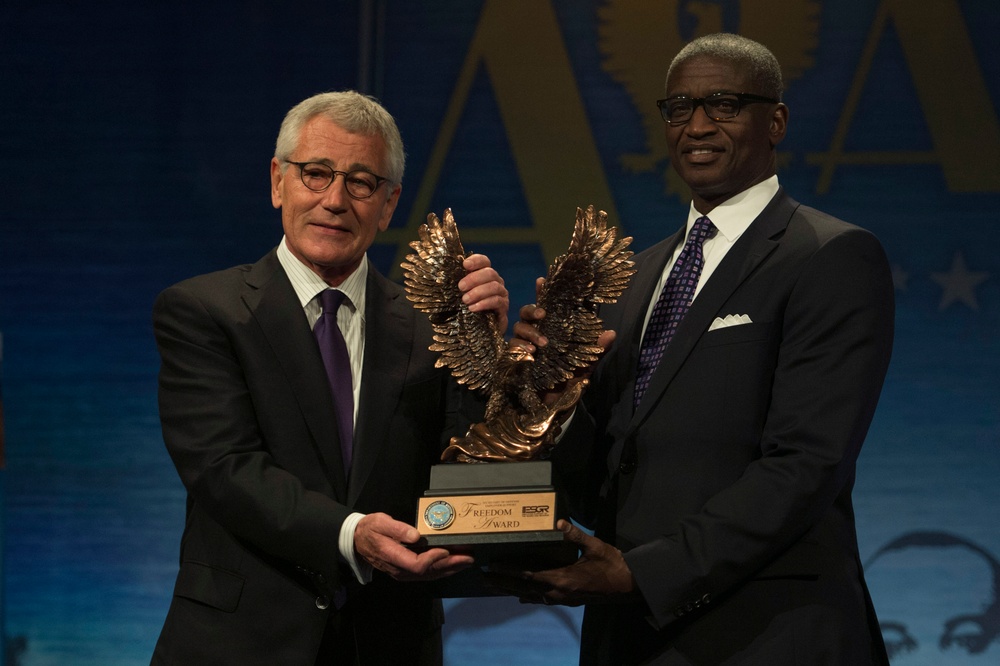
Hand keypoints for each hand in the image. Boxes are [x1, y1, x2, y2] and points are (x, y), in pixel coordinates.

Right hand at [354, 513, 473, 580]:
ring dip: (449, 569)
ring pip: (429, 575)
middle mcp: (399, 570)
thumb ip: (398, 529)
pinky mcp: (406, 572)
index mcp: (393, 557)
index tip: (446, 549)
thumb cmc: (370, 529)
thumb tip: (416, 535)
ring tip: (465, 562)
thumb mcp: (380, 523)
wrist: (358, 541)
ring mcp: (403, 573)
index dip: (433, 559)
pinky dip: (441, 570)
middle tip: (468, 558)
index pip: (417, 564)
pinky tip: (452, 566)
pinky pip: (426, 574)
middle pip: (428, 572)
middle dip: (450, 565)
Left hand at [459, 254, 508, 330]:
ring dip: (478, 292)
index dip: (476, 260)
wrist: (477, 332)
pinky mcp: (503, 309)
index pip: (484, 261)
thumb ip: (454, 284)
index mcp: (484, 275)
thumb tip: (441, 273)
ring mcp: (502, 295)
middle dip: (474, 278)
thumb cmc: (465, 310)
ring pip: (494, 287)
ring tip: (465, 300)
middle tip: (460, 287)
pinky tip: (472, 308)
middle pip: (490, 273)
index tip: (464, 265)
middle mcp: (496, 282)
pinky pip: (497, 301)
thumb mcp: (457, 295)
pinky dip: (484, 303)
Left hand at [488, 520, 637, 605]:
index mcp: (563, 579)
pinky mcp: (569, 600)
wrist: (628, 585)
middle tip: (483, 578)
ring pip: (532, 595)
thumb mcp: (594, 546)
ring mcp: (563, 599)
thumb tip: (559, 522)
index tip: (492, 566)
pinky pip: (543, 599)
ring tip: (495, 586)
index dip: (508, 570)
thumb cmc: (612, 564)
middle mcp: (559, 593)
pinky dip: (529, 596)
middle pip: (524, 588)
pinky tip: (521, 596)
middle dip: (503, 582)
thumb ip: (575, 535)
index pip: (528, 574)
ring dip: (512, 590)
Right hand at [511, 280, 615, 406]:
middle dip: (533, 309)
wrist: (554, 406)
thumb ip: (598, 350)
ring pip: (519, 327)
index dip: (544, 292)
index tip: (542, 279)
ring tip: (541, 344)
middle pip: (527, 312)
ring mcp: (524, 345)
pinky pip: (512, 347)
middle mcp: (537, 333)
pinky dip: (520, 347)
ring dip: (530, 331)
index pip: (548, 306)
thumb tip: (611, 333)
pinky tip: (530, 353)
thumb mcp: (586, 365)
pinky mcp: (515, 358)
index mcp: (553, 330)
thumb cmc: (569, 381)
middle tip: (543, 314)